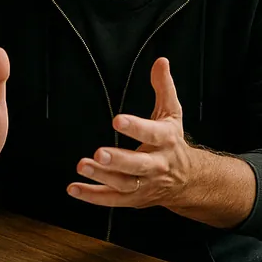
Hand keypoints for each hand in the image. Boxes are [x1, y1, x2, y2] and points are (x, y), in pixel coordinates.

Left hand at [69, 57, 200, 208]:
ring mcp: (144, 184)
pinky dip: (92, 196)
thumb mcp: (172, 113)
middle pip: (138, 165)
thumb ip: (164, 87)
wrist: (188, 180)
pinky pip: (111, 199)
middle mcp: (156, 165)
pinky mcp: (132, 199)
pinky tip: (74, 188)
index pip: (152, 134)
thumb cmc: (173, 142)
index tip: (118, 119)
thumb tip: (160, 61)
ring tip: (83, 166)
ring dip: (101, 177)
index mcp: (166, 141)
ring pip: (123, 184)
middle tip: (99, 152)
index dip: (136, 127)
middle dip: (118, 160)